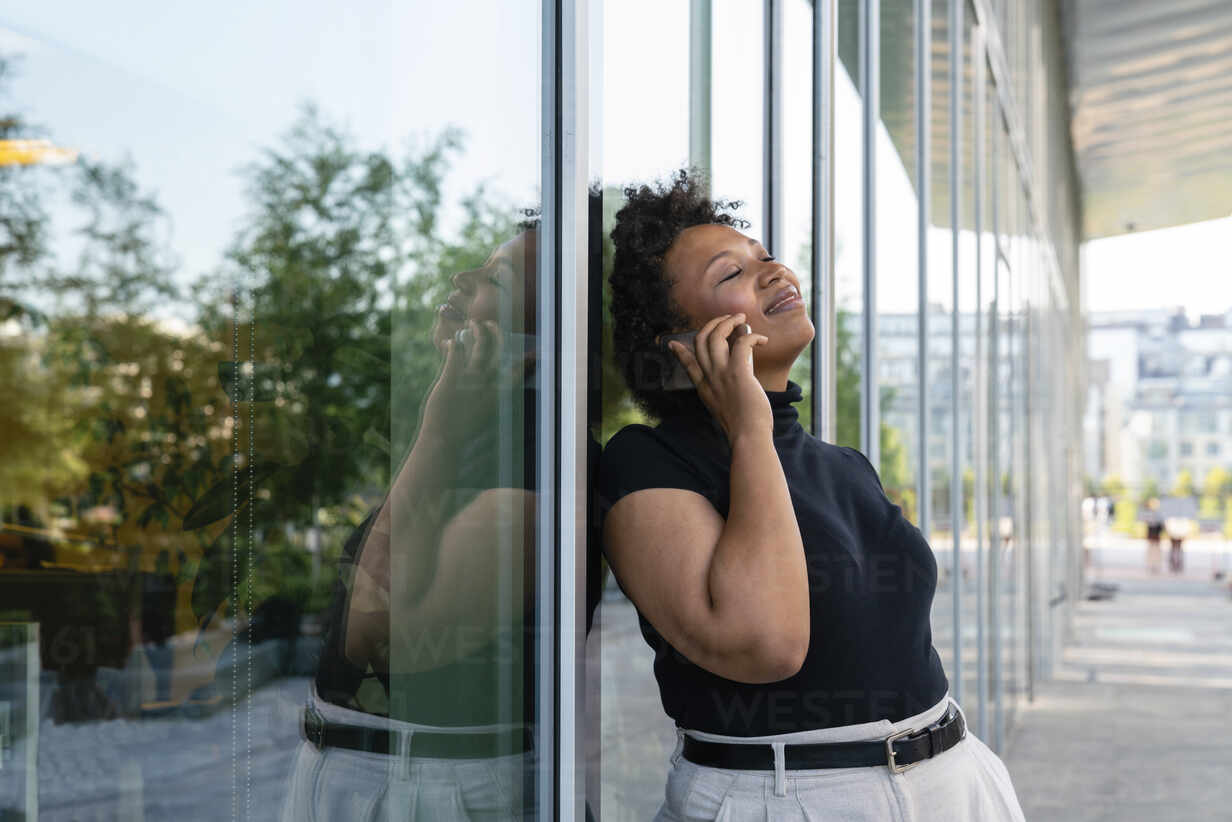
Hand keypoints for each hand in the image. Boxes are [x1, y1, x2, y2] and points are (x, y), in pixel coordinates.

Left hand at [420, 319, 535, 445]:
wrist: (444, 442)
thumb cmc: (463, 433)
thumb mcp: (483, 417)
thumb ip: (490, 401)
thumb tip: (497, 393)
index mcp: (496, 396)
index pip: (516, 374)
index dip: (525, 361)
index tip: (532, 352)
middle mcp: (484, 385)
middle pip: (496, 353)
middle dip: (496, 334)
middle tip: (491, 323)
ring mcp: (467, 381)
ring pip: (478, 349)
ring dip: (477, 332)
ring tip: (473, 323)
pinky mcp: (449, 380)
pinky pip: (454, 355)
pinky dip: (453, 345)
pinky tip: (450, 341)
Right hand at [666, 312, 771, 443]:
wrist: (748, 437)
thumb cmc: (745, 428)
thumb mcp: (726, 410)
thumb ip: (726, 394)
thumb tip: (739, 381)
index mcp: (704, 388)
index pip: (688, 365)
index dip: (680, 352)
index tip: (673, 344)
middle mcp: (709, 378)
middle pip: (701, 341)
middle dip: (713, 324)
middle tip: (729, 319)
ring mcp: (721, 374)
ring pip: (716, 336)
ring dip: (729, 322)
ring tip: (741, 319)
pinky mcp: (738, 372)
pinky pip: (742, 343)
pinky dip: (752, 336)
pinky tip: (763, 341)